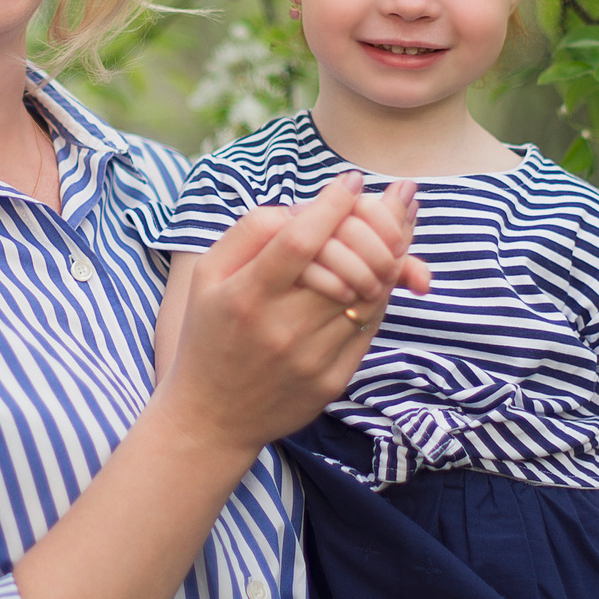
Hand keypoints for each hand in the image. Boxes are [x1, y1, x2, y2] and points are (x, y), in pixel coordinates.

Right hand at [155, 171, 412, 455]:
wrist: (211, 417)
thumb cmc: (210, 333)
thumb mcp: (207, 276)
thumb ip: (249, 233)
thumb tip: (304, 206)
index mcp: (245, 295)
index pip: (300, 240)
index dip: (333, 205)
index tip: (350, 181)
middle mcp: (280, 327)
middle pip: (348, 263)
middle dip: (376, 226)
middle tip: (386, 204)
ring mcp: (311, 357)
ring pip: (370, 294)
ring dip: (388, 256)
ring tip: (391, 232)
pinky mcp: (333, 379)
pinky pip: (371, 325)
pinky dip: (382, 293)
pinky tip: (377, 274)